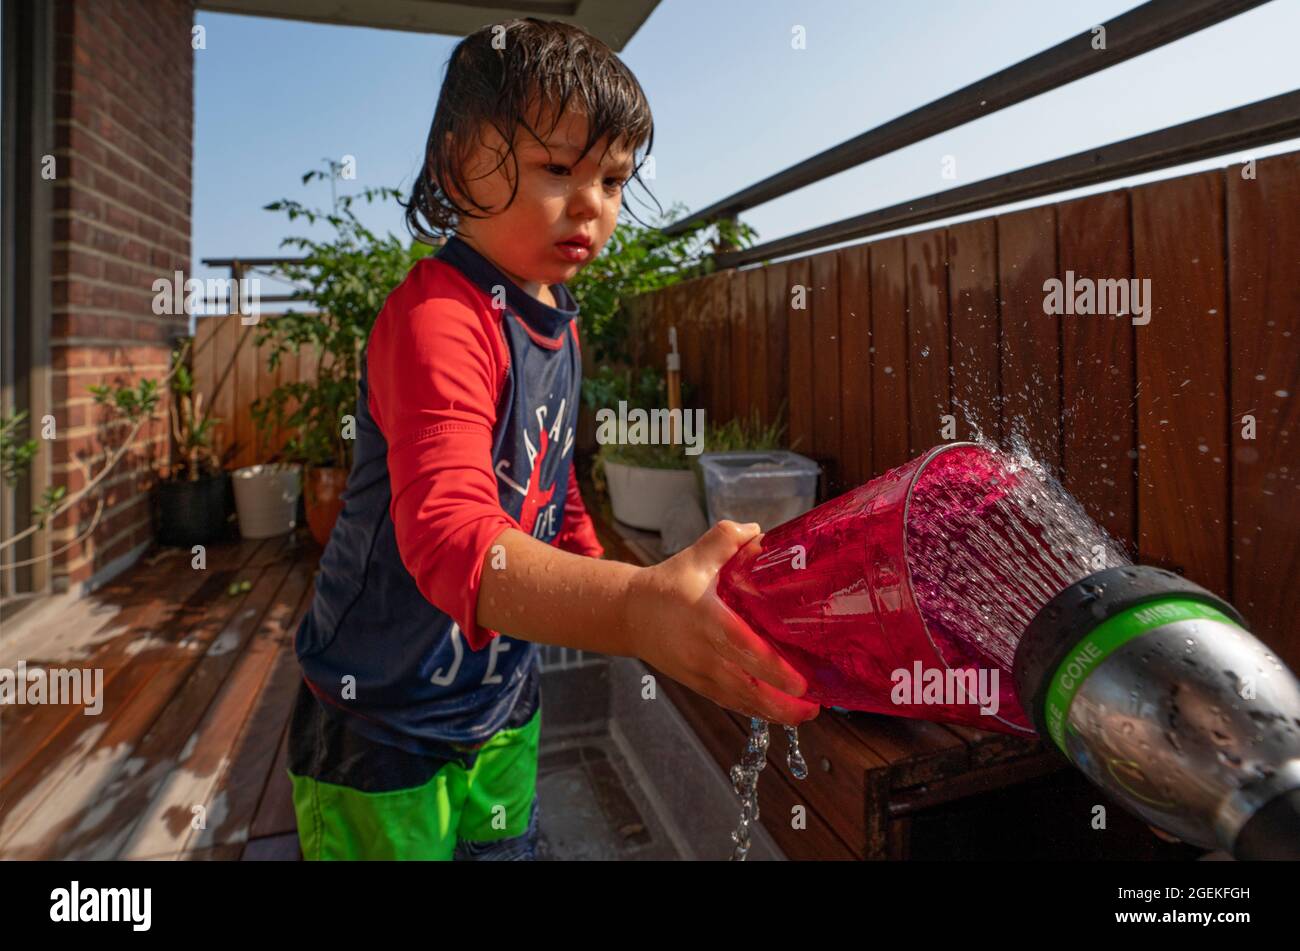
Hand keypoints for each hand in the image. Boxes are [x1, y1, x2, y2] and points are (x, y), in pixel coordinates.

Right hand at [623, 520, 819, 725]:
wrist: (630, 614)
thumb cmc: (668, 583)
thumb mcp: (697, 555)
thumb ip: (729, 539)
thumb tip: (763, 534)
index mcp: (705, 617)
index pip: (740, 645)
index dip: (771, 666)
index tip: (799, 680)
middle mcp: (702, 651)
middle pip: (744, 686)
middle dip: (780, 702)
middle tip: (812, 706)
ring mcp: (699, 672)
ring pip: (739, 701)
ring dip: (773, 712)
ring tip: (805, 713)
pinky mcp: (698, 684)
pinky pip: (729, 702)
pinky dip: (754, 711)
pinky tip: (779, 713)